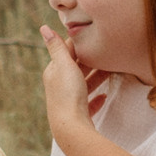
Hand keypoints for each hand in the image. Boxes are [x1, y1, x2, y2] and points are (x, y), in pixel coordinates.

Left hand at [40, 24, 100, 151]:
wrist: (71, 127)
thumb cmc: (68, 94)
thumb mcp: (64, 65)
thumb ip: (57, 46)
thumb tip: (44, 28)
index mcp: (54, 72)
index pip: (66, 52)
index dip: (79, 44)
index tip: (93, 35)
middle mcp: (59, 86)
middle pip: (76, 68)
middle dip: (90, 60)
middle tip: (107, 51)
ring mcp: (69, 101)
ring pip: (84, 84)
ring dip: (96, 77)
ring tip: (112, 70)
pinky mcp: (79, 115)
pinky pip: (88, 104)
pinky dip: (96, 99)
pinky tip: (104, 96)